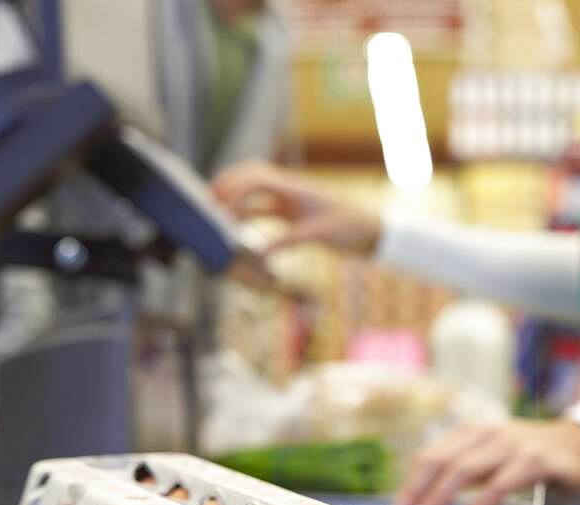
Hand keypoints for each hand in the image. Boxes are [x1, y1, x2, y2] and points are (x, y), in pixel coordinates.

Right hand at [212, 161, 382, 256]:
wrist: (373, 231)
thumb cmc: (351, 227)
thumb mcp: (318, 234)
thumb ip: (287, 240)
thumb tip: (258, 252)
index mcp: (294, 188)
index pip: (255, 178)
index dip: (233, 189)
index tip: (217, 207)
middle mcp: (289, 191)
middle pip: (250, 178)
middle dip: (227, 187)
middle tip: (205, 203)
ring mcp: (291, 202)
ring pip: (255, 196)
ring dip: (236, 204)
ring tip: (215, 218)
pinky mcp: (294, 216)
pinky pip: (265, 213)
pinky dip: (249, 219)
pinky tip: (238, 232)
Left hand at [385, 419, 579, 504]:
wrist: (578, 444)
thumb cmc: (526, 457)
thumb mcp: (490, 457)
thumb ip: (462, 472)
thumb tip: (422, 503)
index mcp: (470, 433)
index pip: (429, 457)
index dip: (409, 486)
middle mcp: (486, 434)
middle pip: (440, 462)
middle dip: (416, 494)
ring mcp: (510, 445)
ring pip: (464, 470)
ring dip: (438, 500)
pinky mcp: (534, 461)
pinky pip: (499, 485)